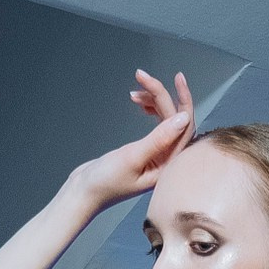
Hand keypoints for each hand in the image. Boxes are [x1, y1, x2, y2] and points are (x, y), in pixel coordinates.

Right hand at [70, 70, 194, 215]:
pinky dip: (148, 110)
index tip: (177, 77)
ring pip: (164, 119)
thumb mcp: (132, 157)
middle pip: (174, 119)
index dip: (183, 100)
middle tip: (141, 76)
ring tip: (134, 91)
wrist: (83, 192)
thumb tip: (182, 118)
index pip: (185, 128)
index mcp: (169, 166)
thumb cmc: (105, 182)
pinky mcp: (146, 151)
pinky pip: (156, 125)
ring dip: (152, 100)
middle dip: (160, 94)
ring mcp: (157, 156)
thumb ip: (158, 138)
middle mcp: (167, 160)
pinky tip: (138, 102)